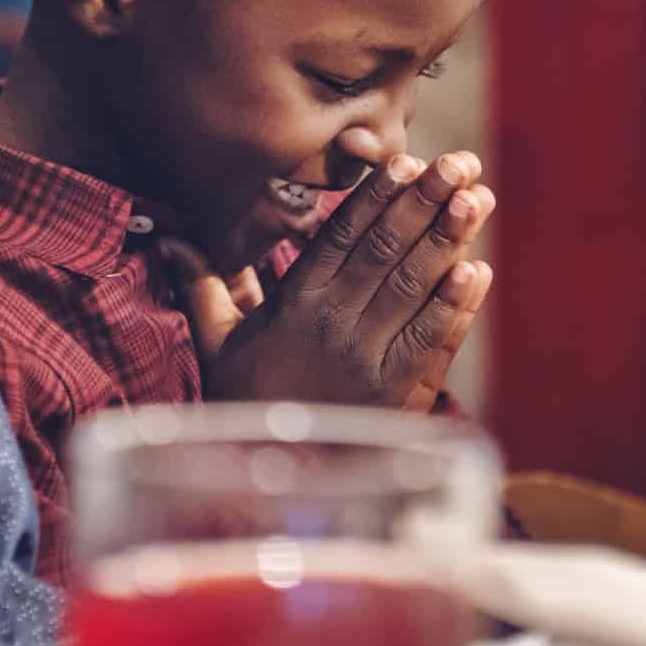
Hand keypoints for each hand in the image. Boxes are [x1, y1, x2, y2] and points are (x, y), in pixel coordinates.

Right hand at [161, 152, 496, 409]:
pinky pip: (432, 343)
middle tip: (458, 163)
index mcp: (294, 306)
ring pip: (413, 289)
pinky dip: (456, 308)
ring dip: (448, 241)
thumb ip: (204, 286)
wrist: (269, 485)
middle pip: (384, 252)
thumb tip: (168, 238)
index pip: (339, 238)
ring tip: (476, 198)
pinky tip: (476, 272)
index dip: (374, 198)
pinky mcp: (398, 395)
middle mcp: (333, 326)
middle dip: (424, 203)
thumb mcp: (217, 343)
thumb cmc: (246, 405)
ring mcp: (369, 360)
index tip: (404, 161)